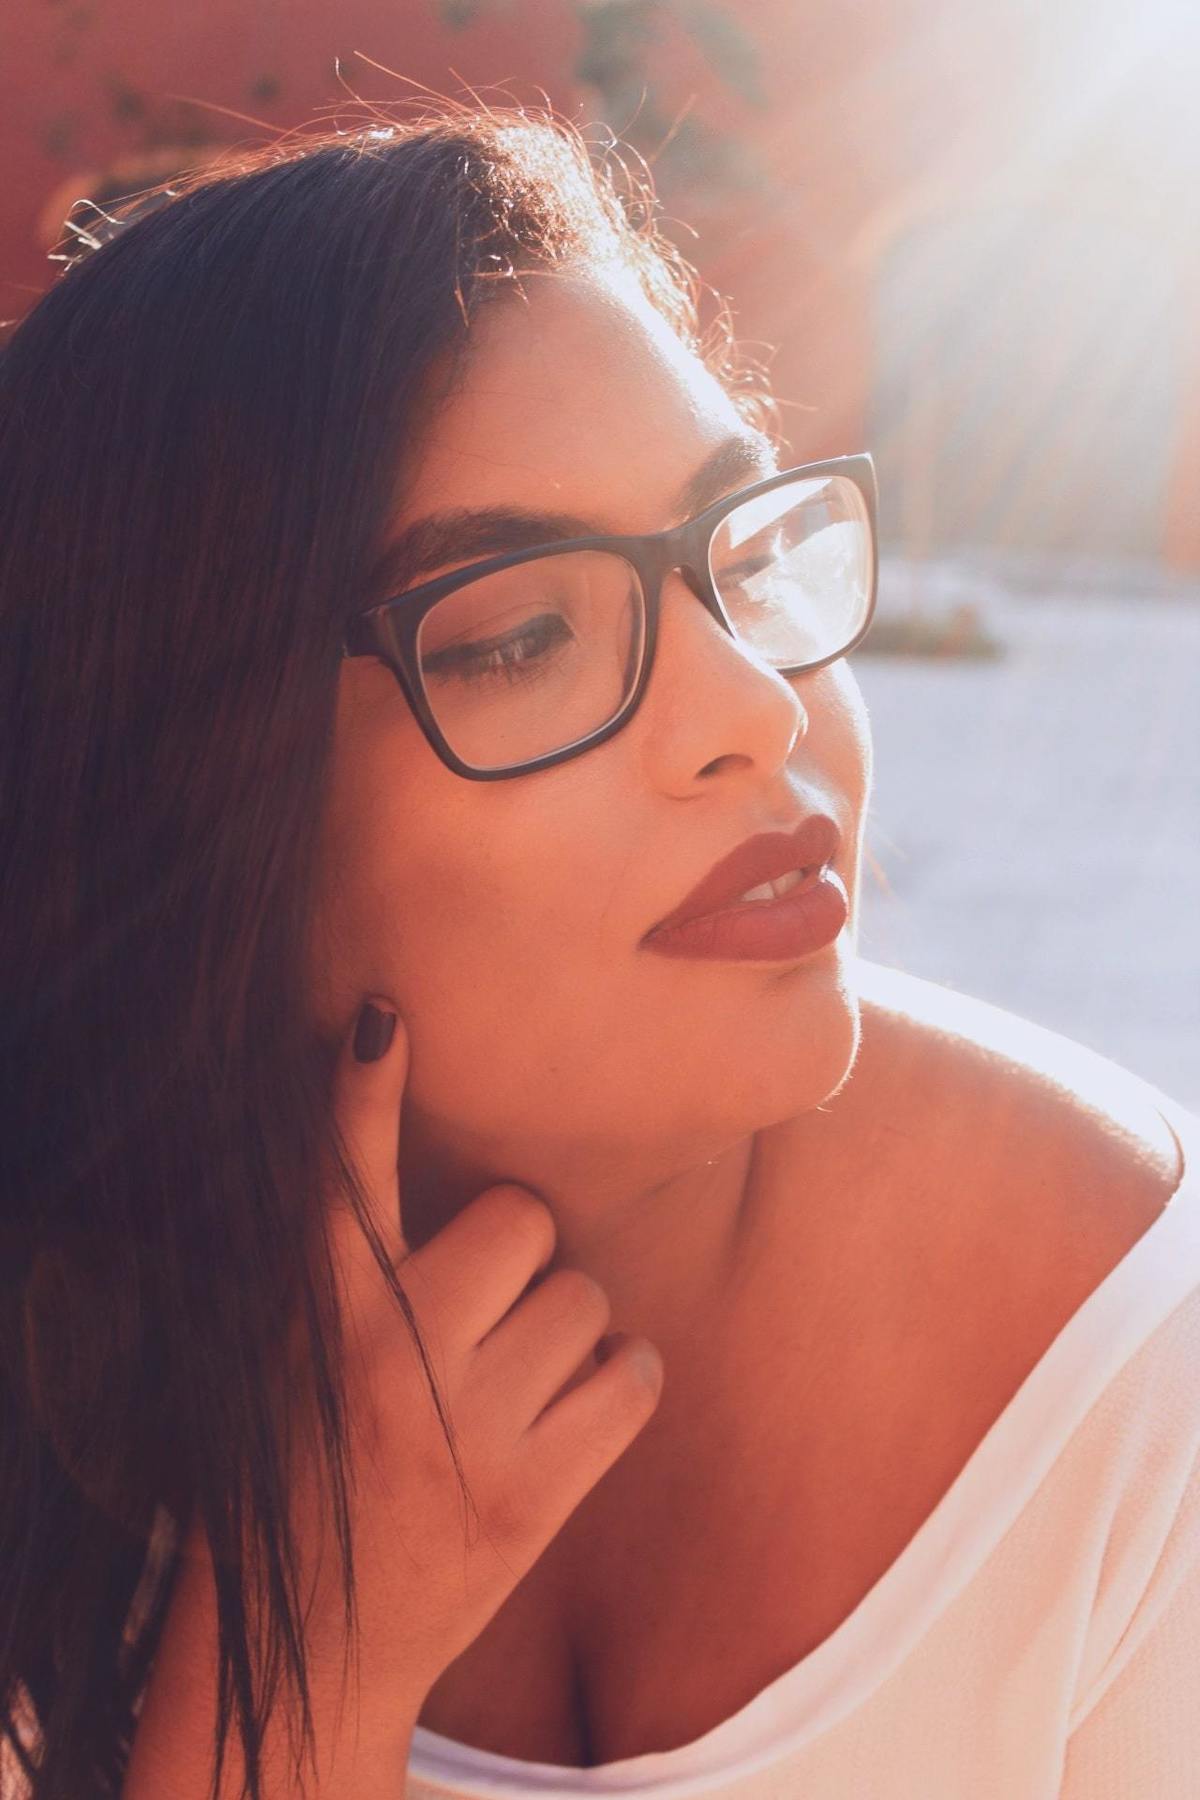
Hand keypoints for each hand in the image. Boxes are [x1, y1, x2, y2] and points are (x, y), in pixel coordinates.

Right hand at [276, 998, 663, 1712]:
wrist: (324, 1637)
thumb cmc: (319, 1466)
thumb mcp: (305, 1356)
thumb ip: (354, 1265)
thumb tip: (422, 1134)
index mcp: (317, 1320)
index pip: (340, 1184)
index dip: (358, 1095)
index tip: (381, 1016)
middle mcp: (387, 1360)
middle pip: (522, 1221)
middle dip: (517, 1259)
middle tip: (475, 1323)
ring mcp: (466, 1427)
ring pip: (586, 1296)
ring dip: (567, 1331)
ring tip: (506, 1389)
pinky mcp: (538, 1493)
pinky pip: (636, 1374)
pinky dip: (617, 1385)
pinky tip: (563, 1419)